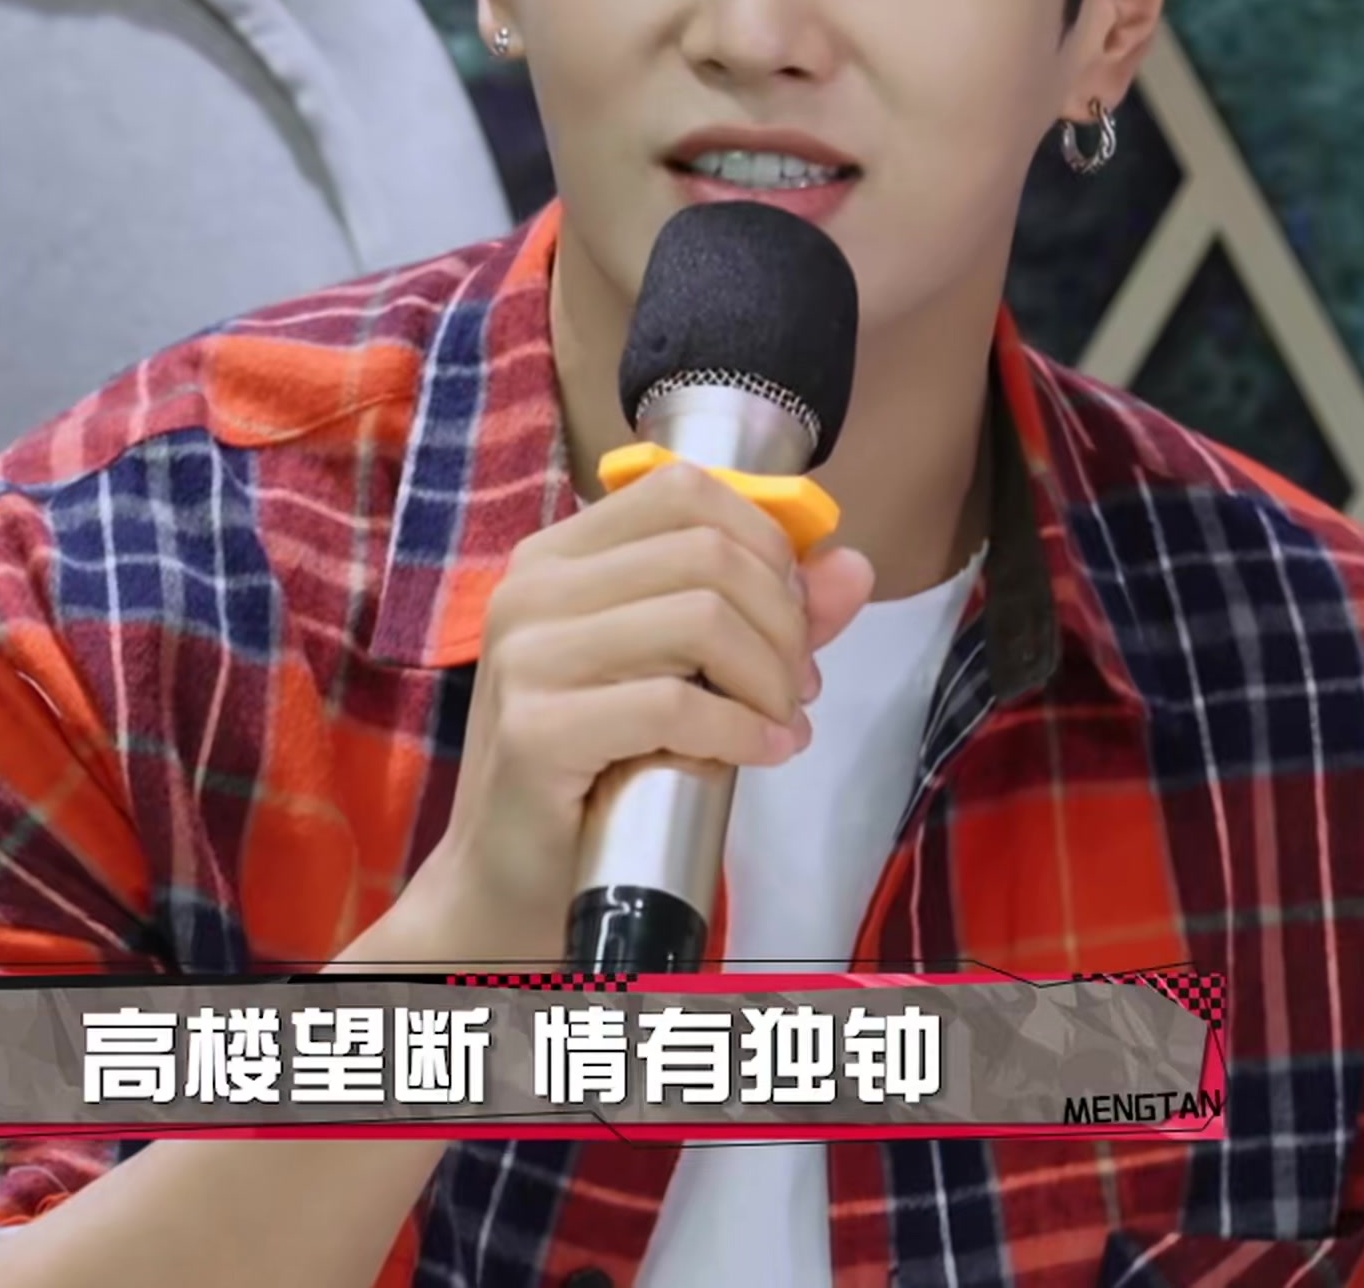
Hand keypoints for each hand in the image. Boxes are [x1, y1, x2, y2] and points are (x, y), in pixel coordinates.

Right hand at [371, 459, 876, 966]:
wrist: (509, 875)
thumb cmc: (593, 768)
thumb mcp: (677, 673)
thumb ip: (761, 615)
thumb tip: (854, 568)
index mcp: (558, 556)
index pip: (684, 490)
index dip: (765, 544)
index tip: (791, 616)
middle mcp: (532, 589)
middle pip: (705, 552)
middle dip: (782, 621)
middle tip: (798, 686)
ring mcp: (527, 656)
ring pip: (698, 619)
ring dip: (768, 679)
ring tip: (781, 722)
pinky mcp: (537, 730)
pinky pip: (674, 705)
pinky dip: (742, 731)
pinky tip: (764, 753)